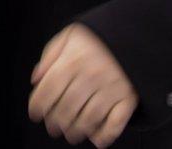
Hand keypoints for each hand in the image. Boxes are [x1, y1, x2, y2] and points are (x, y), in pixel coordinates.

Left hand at [28, 24, 137, 147]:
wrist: (136, 32)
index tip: (35, 114)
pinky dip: (106, 135)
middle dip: (56, 122)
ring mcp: (111, 88)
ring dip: (77, 131)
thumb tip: (36, 79)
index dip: (37, 105)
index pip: (48, 89)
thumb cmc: (98, 37)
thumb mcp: (69, 36)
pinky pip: (117, 122)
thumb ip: (50, 56)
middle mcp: (90, 76)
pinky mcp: (129, 98)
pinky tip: (96, 140)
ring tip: (71, 134)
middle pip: (67, 107)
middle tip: (53, 128)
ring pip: (89, 118)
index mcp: (72, 61)